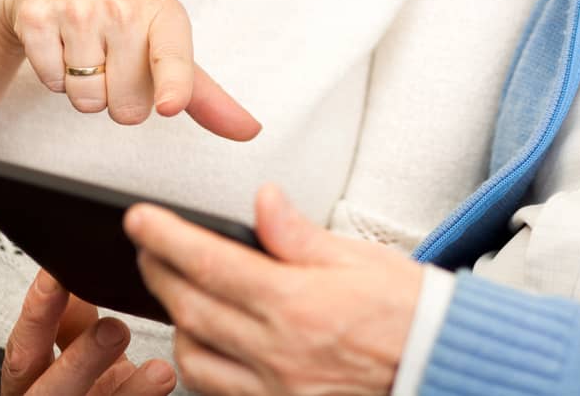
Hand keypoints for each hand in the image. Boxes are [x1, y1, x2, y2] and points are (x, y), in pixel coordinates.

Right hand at [0, 0, 260, 139]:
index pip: (172, 59)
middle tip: (112, 59)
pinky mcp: (38, 16)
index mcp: (166, 15)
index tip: (170, 105)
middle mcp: (124, 8)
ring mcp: (79, 9)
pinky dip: (54, 74)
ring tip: (85, 49)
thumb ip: (204, 94)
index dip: (173, 85)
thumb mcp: (166, 43)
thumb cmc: (123, 14)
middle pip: (126, 106)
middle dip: (118, 97)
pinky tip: (59, 43)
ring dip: (84, 88)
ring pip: (86, 100)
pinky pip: (51, 82)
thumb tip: (250, 130)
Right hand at [2, 269, 176, 395]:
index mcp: (30, 381)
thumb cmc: (87, 389)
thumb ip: (71, 321)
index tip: (57, 276)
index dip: (37, 314)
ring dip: (124, 390)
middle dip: (78, 360)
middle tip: (113, 328)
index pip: (24, 347)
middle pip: (48, 392)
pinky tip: (163, 378)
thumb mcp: (73, 353)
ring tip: (154, 366)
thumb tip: (78, 272)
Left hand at [127, 185, 423, 395]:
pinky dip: (200, 363)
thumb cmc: (409, 312)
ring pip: (195, 356)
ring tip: (174, 290)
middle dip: (159, 273)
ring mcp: (276, 388)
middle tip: (146, 246)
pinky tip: (204, 341)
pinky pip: (218, 391)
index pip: (211, 263)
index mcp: (299, 304)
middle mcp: (280, 352)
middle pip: (192, 309)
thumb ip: (299, 235)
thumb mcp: (360, 259)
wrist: (439, 366)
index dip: (167, 238)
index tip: (140, 220)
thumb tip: (264, 201)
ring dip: (175, 321)